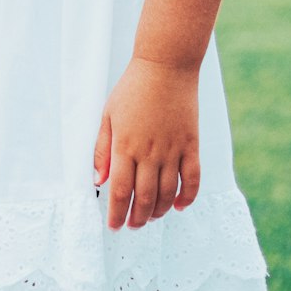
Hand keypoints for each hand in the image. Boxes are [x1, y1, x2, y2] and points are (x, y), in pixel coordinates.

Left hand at [92, 56, 200, 230]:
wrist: (165, 65)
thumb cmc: (133, 88)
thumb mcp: (108, 114)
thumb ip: (102, 148)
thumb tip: (98, 180)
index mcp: (125, 145)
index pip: (120, 191)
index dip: (116, 214)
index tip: (113, 225)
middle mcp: (149, 152)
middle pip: (144, 199)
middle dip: (136, 218)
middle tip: (132, 225)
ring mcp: (172, 149)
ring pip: (167, 194)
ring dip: (158, 212)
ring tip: (151, 217)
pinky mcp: (191, 144)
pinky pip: (192, 179)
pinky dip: (188, 197)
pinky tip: (179, 206)